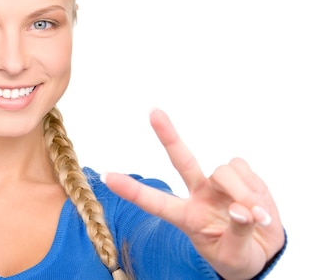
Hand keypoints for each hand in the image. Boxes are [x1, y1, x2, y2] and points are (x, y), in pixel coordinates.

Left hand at [103, 109, 284, 279]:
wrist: (263, 254)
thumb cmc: (238, 257)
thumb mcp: (234, 256)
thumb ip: (237, 233)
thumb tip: (242, 210)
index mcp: (186, 217)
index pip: (154, 202)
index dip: (131, 190)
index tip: (106, 176)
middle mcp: (198, 195)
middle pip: (181, 160)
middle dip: (168, 136)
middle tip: (153, 112)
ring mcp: (218, 184)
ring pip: (223, 171)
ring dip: (243, 193)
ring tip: (258, 218)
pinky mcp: (240, 175)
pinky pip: (243, 170)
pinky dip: (255, 188)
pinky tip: (261, 208)